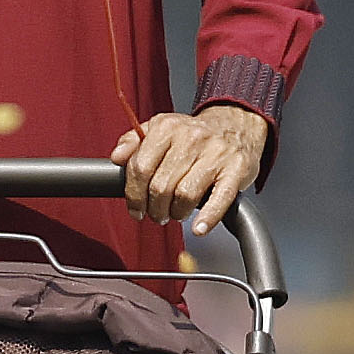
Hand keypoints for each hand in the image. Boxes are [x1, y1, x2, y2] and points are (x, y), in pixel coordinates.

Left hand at [110, 105, 268, 236]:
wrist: (236, 126)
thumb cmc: (194, 135)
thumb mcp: (160, 130)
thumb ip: (134, 142)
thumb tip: (117, 158)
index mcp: (167, 127)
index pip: (140, 167)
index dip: (134, 195)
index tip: (136, 208)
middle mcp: (191, 137)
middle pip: (161, 186)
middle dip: (155, 208)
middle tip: (158, 213)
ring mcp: (216, 154)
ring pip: (185, 195)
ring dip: (177, 213)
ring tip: (177, 212)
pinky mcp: (236, 169)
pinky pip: (219, 199)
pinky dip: (207, 218)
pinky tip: (200, 226)